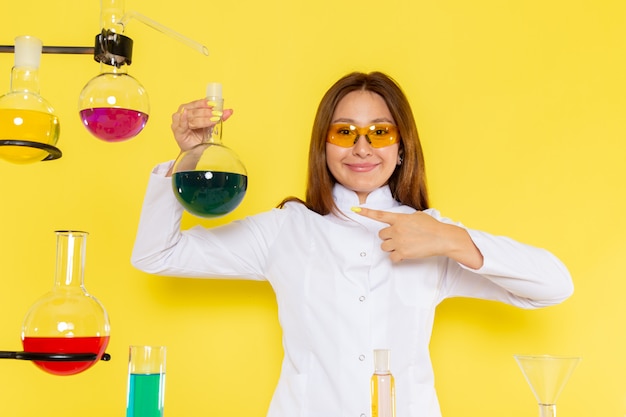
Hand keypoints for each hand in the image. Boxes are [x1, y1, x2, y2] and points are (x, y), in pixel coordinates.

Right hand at [170, 98, 233, 151]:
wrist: (196, 150)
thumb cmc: (201, 136)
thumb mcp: (211, 125)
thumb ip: (219, 117)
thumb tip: (230, 111)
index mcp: (190, 108)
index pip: (197, 103)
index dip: (205, 103)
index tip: (214, 105)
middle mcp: (182, 113)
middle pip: (194, 110)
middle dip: (206, 112)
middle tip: (216, 115)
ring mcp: (178, 122)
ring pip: (190, 117)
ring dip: (202, 119)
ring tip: (212, 121)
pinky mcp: (177, 131)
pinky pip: (181, 124)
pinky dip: (183, 119)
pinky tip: (185, 114)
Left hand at [353, 207, 483, 267]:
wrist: (442, 238)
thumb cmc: (432, 226)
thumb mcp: (417, 216)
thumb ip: (405, 219)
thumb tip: (401, 223)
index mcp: (399, 218)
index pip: (379, 215)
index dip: (365, 212)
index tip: (354, 209)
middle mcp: (396, 229)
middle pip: (381, 235)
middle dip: (388, 237)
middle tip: (401, 238)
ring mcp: (398, 241)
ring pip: (384, 247)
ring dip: (391, 247)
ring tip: (404, 245)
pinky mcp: (402, 253)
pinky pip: (392, 258)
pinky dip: (397, 257)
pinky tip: (406, 253)